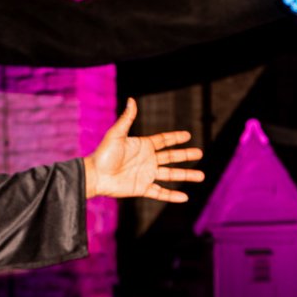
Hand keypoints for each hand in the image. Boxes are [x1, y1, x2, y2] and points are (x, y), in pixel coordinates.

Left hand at [82, 98, 203, 201]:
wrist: (95, 175)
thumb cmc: (103, 154)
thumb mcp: (116, 134)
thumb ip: (127, 118)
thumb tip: (132, 100)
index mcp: (143, 146)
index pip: (163, 141)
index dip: (175, 138)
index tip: (188, 135)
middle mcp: (147, 160)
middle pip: (171, 157)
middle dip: (186, 155)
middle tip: (200, 153)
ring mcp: (146, 174)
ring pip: (170, 175)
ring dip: (186, 175)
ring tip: (201, 176)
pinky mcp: (142, 188)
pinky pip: (160, 192)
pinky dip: (172, 195)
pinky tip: (185, 197)